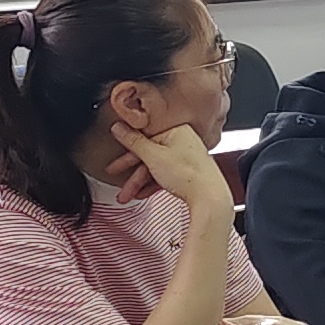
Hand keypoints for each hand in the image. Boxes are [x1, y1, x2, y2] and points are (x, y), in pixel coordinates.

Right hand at [111, 120, 233, 213]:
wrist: (209, 197)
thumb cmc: (188, 174)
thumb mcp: (153, 155)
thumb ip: (133, 142)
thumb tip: (119, 127)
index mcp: (176, 130)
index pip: (145, 136)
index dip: (127, 149)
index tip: (115, 157)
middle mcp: (183, 141)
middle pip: (149, 153)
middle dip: (131, 171)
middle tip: (115, 176)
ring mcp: (186, 157)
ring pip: (156, 167)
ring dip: (139, 182)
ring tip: (127, 194)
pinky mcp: (188, 172)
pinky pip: (165, 175)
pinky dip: (152, 184)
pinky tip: (142, 194)